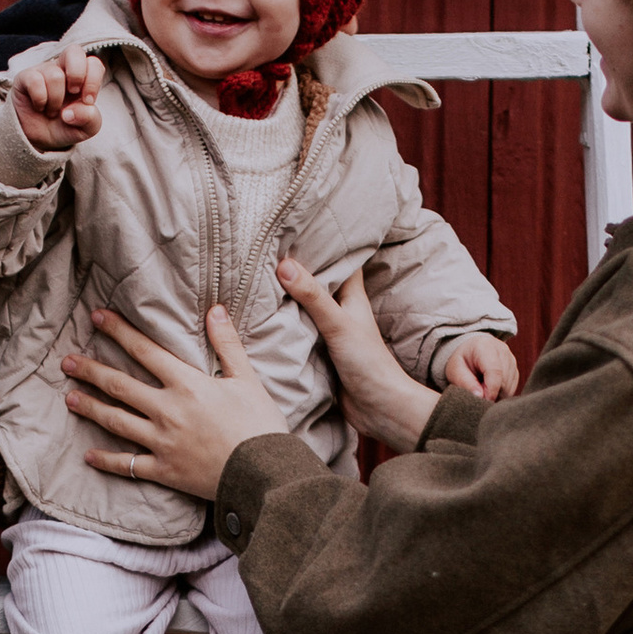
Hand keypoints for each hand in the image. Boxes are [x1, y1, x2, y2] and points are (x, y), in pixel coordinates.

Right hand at [12, 48, 103, 151]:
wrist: (37, 140)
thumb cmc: (65, 127)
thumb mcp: (85, 129)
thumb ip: (90, 119)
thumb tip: (73, 111)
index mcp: (82, 78)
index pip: (93, 64)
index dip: (93, 81)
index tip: (88, 101)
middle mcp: (63, 70)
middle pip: (74, 51)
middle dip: (77, 74)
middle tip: (73, 92)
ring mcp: (43, 71)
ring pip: (55, 75)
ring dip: (55, 100)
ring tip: (52, 111)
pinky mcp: (25, 77)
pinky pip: (35, 81)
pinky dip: (40, 99)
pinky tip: (39, 106)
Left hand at [62, 305, 286, 499]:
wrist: (266, 473)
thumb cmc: (261, 425)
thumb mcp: (247, 379)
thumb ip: (227, 344)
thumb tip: (214, 310)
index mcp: (187, 384)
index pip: (145, 351)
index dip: (119, 332)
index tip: (97, 318)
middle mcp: (167, 410)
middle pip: (120, 386)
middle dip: (91, 371)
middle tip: (67, 362)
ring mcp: (162, 442)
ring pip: (117, 421)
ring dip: (91, 408)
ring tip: (69, 398)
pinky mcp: (164, 470)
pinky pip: (128, 465)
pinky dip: (107, 461)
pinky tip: (89, 456)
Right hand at [273, 258, 438, 453]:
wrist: (377, 407)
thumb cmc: (367, 362)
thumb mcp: (338, 324)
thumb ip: (313, 296)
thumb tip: (285, 265)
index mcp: (352, 295)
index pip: (339, 258)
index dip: (322, 242)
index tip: (297, 226)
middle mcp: (341, 309)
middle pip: (316, 281)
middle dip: (295, 268)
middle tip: (265, 250)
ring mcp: (329, 330)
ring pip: (304, 307)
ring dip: (285, 297)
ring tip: (255, 278)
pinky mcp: (318, 351)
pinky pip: (297, 331)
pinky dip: (283, 324)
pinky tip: (261, 317)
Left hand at [439, 330, 520, 403]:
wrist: (471, 351)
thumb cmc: (462, 361)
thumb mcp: (455, 370)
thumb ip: (465, 382)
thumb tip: (480, 397)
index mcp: (485, 346)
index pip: (495, 371)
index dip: (490, 390)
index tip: (483, 401)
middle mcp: (502, 351)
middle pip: (504, 381)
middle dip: (492, 394)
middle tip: (478, 394)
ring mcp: (511, 360)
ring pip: (509, 387)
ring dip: (496, 395)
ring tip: (482, 389)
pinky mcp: (515, 370)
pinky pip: (512, 389)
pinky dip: (501, 394)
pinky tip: (490, 390)